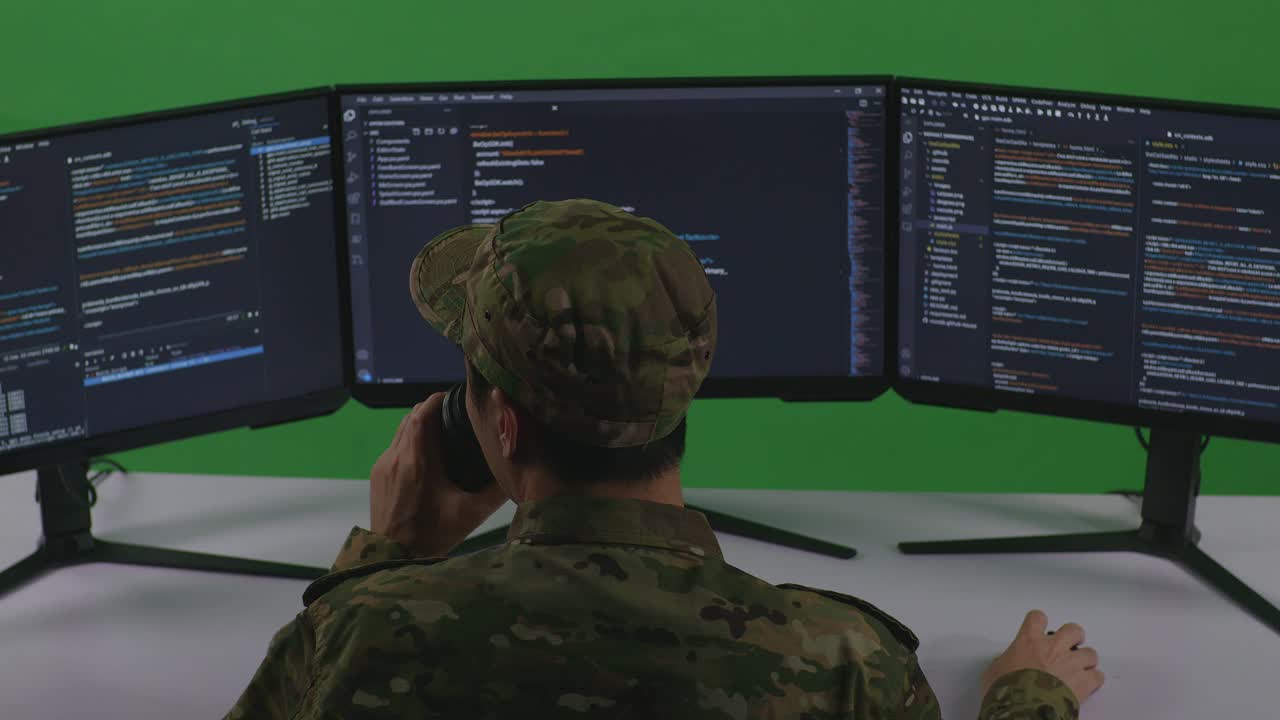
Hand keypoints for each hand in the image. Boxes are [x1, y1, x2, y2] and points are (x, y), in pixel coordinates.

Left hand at [370, 393, 507, 555]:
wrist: (392, 557)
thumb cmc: (431, 536)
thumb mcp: (470, 514)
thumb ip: (496, 492)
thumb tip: (518, 473)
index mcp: (419, 461)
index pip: (423, 413)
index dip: (438, 399)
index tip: (455, 399)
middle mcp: (397, 457)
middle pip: (412, 416)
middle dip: (432, 410)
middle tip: (454, 415)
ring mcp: (384, 465)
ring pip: (401, 430)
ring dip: (419, 425)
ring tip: (442, 433)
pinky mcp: (378, 474)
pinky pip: (395, 446)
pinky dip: (410, 442)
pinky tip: (426, 456)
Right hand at [980, 610, 1103, 703]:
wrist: (1023, 709)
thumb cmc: (1007, 690)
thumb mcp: (995, 671)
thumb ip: (1004, 661)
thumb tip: (1004, 665)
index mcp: (1029, 641)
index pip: (1038, 618)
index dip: (1039, 623)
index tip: (1039, 627)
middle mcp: (1053, 647)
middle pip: (1073, 630)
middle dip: (1073, 636)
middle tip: (1068, 644)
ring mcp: (1071, 663)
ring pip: (1090, 653)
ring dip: (1085, 659)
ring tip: (1079, 667)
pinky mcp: (1084, 682)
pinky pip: (1098, 676)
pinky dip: (1094, 679)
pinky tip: (1088, 683)